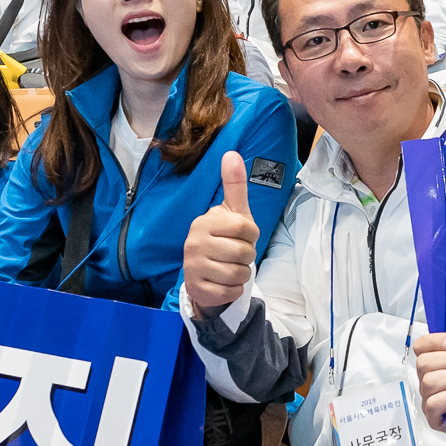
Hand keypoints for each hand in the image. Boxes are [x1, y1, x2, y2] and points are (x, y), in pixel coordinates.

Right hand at [183, 151, 262, 313]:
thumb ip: (234, 186)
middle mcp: (193, 243)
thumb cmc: (223, 239)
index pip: (245, 228)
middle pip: (244, 252)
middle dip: (247, 256)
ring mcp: (193, 267)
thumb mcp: (232, 213)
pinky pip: (231, 291)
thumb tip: (231, 153)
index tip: (243, 236)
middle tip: (235, 254)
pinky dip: (234, 290)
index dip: (252, 235)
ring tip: (230, 267)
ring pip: (239, 274)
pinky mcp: (197, 289)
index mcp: (203, 222)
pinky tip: (224, 282)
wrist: (204, 274)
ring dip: (242, 274)